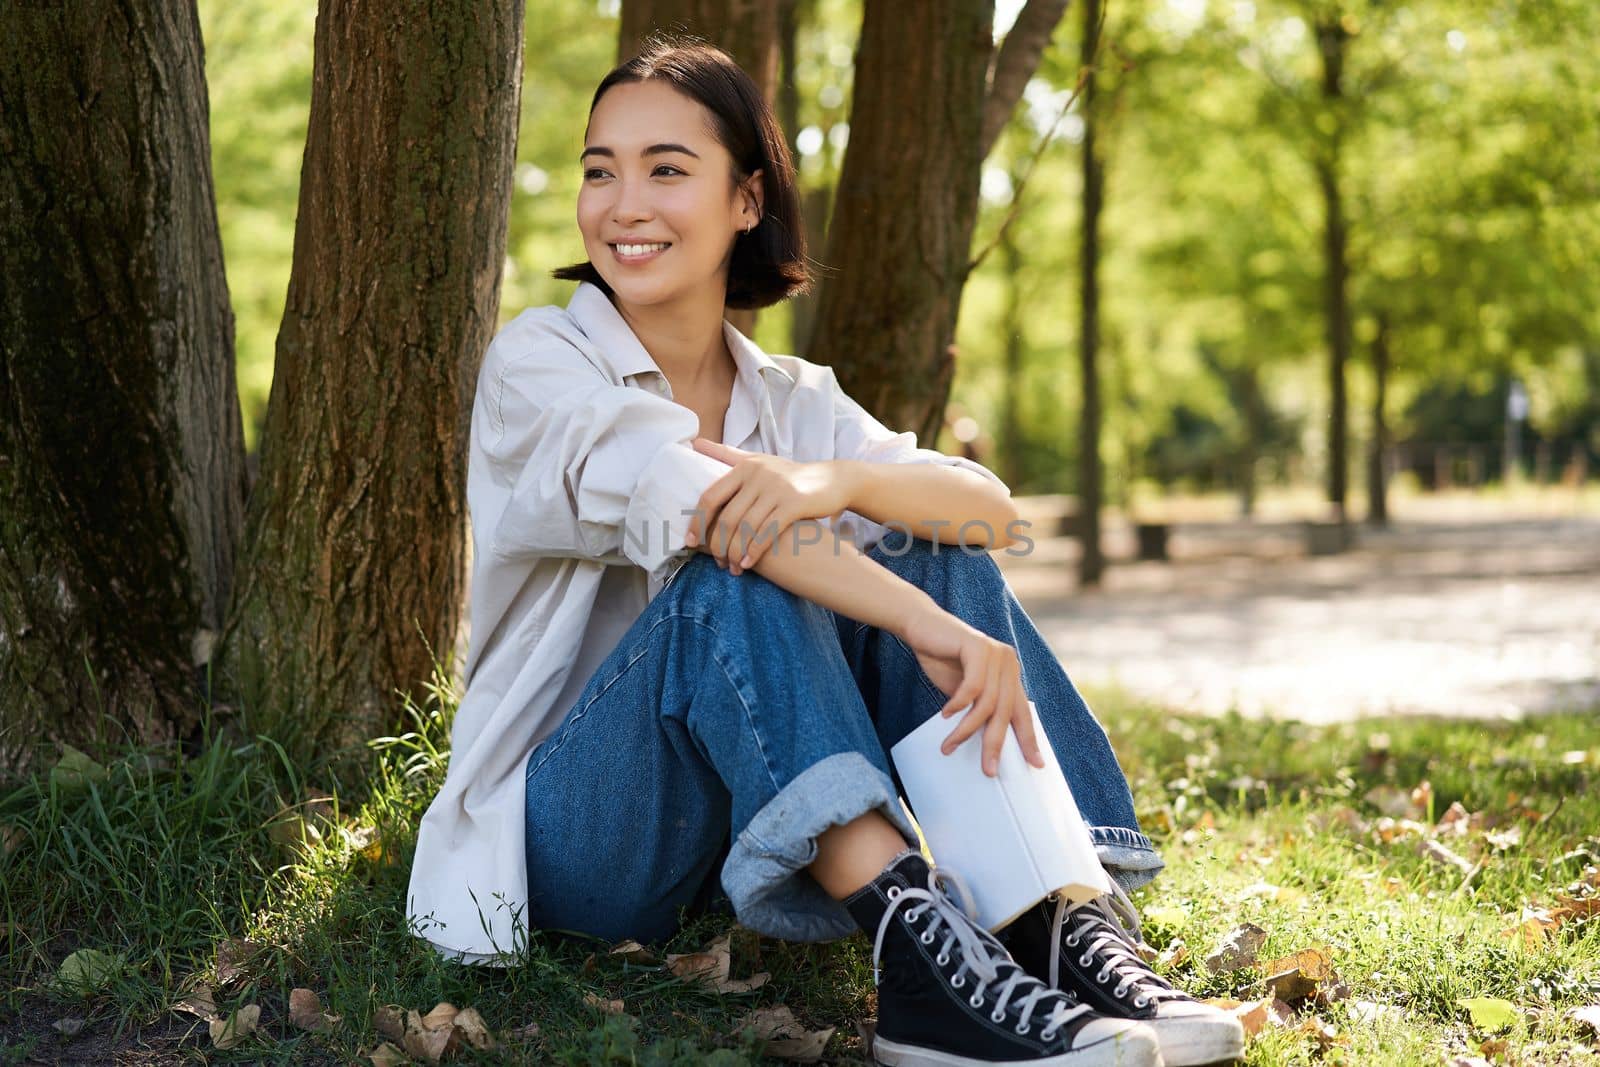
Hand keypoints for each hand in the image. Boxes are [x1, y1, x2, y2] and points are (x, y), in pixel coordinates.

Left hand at [686, 439, 857, 573]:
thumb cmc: (788, 475)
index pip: (711, 496)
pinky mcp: (794, 504)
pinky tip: (749, 564)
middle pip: (727, 517)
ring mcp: (777, 489)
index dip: (698, 521)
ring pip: (746, 528)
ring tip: (733, 568)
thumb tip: (695, 442)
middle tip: (718, 562)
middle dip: (719, 545)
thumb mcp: (758, 461)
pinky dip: (755, 551)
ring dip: (736, 553)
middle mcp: (758, 475)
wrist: (832, 480)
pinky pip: (768, 532)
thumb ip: (727, 455)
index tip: (691, 542)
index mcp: (744, 467)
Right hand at [899, 604, 1045, 777]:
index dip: (1029, 738)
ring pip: (988, 703)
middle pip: (1006, 711)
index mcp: (1009, 673)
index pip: (1023, 711)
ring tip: (950, 744)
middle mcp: (1008, 662)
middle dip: (996, 743)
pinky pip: (973, 686)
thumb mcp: (963, 690)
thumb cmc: (941, 658)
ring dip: (967, 728)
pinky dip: (958, 704)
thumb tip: (986, 743)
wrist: (921, 626)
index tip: (1035, 763)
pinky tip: (946, 713)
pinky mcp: (978, 646)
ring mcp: (995, 653)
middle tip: (988, 768)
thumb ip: (978, 708)